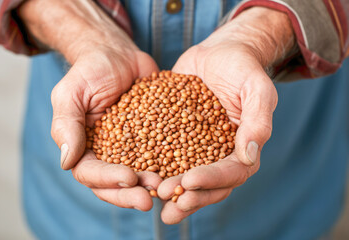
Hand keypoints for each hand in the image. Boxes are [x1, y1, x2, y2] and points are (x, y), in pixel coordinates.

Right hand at [18, 0, 161, 210]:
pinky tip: (185, 169)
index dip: (108, 181)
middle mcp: (108, 153)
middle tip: (150, 199)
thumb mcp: (72, 93)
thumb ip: (67, 126)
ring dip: (152, 186)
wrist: (118, 54)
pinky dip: (172, 166)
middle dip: (132, 194)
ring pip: (141, 175)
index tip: (128, 178)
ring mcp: (133, 148)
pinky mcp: (154, 137)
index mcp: (85, 148)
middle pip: (116, 184)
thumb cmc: (90, 70)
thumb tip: (66, 162)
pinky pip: (162, 155)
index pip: (91, 173)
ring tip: (168, 188)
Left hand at [157, 7, 294, 223]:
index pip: (232, 173)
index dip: (212, 180)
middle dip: (188, 195)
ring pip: (186, 176)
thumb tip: (249, 156)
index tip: (189, 180)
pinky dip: (155, 166)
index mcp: (243, 147)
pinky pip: (167, 155)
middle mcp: (220, 153)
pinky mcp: (178, 136)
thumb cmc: (243, 68)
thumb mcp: (256, 89)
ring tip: (151, 197)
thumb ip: (257, 121)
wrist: (220, 53)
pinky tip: (138, 173)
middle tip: (165, 199)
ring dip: (171, 190)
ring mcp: (198, 147)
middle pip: (208, 184)